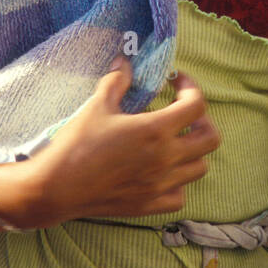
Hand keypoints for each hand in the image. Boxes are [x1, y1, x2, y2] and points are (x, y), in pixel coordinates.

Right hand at [11, 59, 220, 228]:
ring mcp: (160, 185)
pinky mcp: (149, 205)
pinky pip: (180, 196)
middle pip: (211, 139)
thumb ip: (117, 81)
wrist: (56, 187)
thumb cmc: (76, 144)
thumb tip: (125, 62)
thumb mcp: (97, 105)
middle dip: (202, 121)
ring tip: (173, 142)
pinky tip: (161, 172)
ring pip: (200, 167)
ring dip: (193, 151)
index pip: (197, 105)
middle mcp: (166, 158)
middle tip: (183, 113)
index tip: (176, 81)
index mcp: (156, 130)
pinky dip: (178, 183)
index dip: (191, 87)